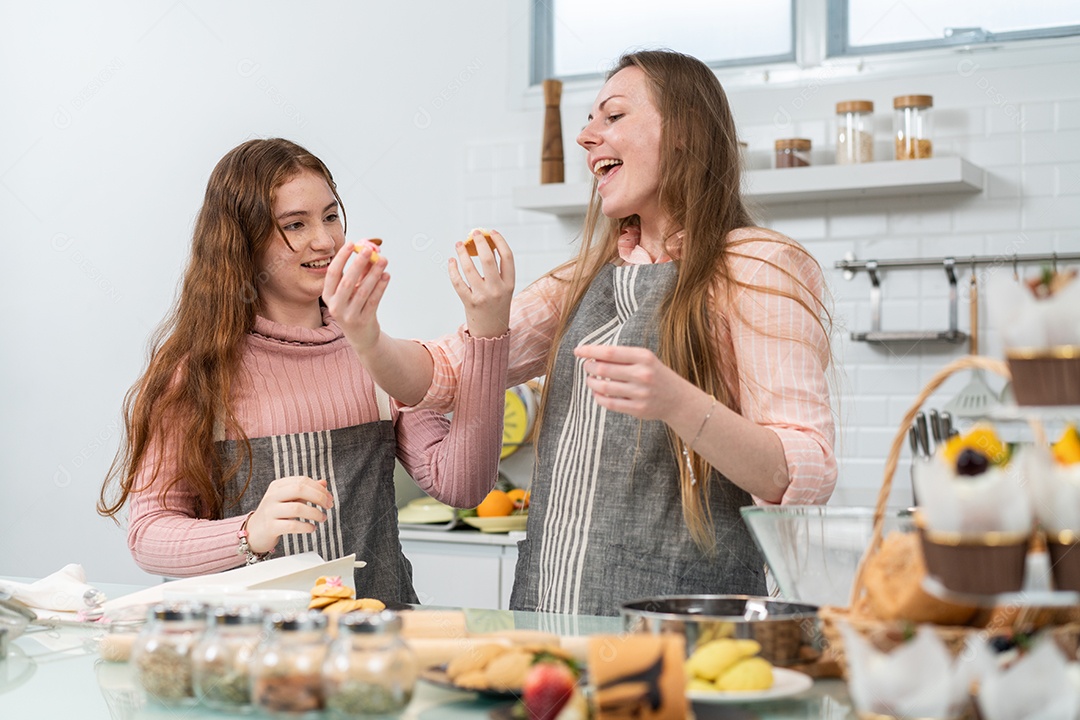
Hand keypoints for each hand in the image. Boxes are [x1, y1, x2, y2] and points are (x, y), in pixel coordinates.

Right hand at [244, 476, 334, 553]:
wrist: (254, 532)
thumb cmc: (275, 514)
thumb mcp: (289, 499)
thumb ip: (306, 490)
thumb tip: (324, 482)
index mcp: (277, 486)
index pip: (302, 481)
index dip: (319, 488)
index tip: (329, 498)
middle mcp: (272, 496)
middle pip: (299, 489)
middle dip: (319, 497)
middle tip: (329, 506)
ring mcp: (270, 511)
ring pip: (297, 508)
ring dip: (315, 513)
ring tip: (322, 518)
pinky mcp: (270, 527)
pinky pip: (292, 525)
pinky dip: (306, 527)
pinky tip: (312, 528)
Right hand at [322, 239, 388, 356]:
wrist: (361, 336)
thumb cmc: (355, 307)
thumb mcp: (352, 290)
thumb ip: (360, 271)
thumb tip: (370, 249)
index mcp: (328, 295)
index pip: (332, 273)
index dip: (342, 258)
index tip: (352, 244)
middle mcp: (336, 306)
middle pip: (347, 281)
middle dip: (358, 263)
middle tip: (369, 249)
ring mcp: (349, 315)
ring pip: (363, 291)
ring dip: (374, 273)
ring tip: (383, 260)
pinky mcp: (364, 321)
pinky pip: (373, 300)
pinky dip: (380, 287)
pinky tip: (386, 276)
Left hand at [449, 229, 514, 338]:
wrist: (490, 332)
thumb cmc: (496, 307)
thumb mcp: (504, 289)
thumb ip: (497, 271)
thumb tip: (486, 246)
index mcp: (510, 284)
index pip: (507, 257)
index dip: (499, 241)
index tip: (491, 232)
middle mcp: (497, 290)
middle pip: (488, 259)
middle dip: (480, 242)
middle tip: (474, 233)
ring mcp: (483, 296)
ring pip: (470, 268)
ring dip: (463, 253)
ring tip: (459, 245)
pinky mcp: (469, 302)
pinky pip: (458, 282)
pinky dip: (453, 269)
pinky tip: (451, 261)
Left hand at [574, 344, 685, 421]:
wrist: (678, 399)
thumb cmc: (655, 374)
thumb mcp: (645, 359)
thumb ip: (622, 356)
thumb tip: (591, 355)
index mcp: (644, 357)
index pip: (610, 352)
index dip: (590, 351)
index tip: (577, 351)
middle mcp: (642, 374)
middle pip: (603, 369)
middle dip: (589, 367)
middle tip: (587, 366)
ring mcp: (640, 393)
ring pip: (603, 387)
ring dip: (591, 382)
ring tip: (590, 379)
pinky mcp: (638, 409)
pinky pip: (609, 403)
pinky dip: (598, 397)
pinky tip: (597, 393)